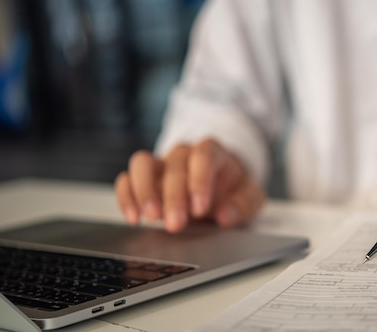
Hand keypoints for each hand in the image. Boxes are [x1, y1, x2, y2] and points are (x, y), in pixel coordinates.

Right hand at [115, 138, 265, 232]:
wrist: (219, 183)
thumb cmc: (233, 187)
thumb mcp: (250, 195)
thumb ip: (244, 203)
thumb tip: (227, 215)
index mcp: (212, 152)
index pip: (203, 156)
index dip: (199, 180)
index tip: (200, 208)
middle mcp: (184, 154)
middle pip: (174, 165)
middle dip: (174, 197)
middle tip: (176, 224)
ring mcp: (162, 164)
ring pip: (142, 163)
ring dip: (144, 191)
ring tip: (151, 217)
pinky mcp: (145, 178)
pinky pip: (127, 179)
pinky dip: (126, 196)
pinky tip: (134, 218)